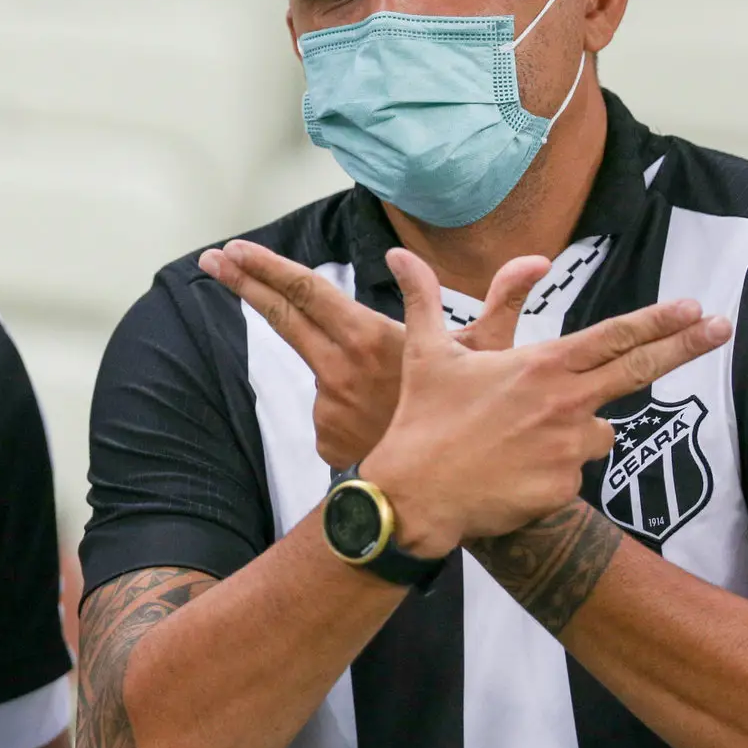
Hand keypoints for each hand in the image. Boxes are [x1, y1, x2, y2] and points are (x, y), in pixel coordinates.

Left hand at [197, 240, 550, 466]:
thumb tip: (534, 260)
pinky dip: (350, 409)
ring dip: (338, 370)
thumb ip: (506, 302)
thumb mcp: (491, 357)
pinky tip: (378, 424)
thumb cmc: (470, 421)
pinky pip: (332, 410)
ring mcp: (326, 404)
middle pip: (282, 316)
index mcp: (368, 339)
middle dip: (244, 284)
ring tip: (383, 395)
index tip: (231, 251)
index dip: (266, 269)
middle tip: (212, 261)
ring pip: (322, 369)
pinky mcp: (323, 436)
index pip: (306, 293)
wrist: (443, 497)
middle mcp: (338, 368)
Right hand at [366, 249, 729, 556]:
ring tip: (519, 441)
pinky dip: (550, 471)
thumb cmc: (421, 420)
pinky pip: (571, 474)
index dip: (659, 320)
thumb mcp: (425, 353)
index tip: (694, 307)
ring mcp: (568, 449)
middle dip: (687, 345)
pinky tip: (511, 473)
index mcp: (541, 366)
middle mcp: (565, 403)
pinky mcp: (563, 489)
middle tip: (722, 327)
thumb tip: (397, 252)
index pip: (614, 337)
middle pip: (639, 370)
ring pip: (597, 433)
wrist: (414, 497)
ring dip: (576, 430)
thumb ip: (423, 298)